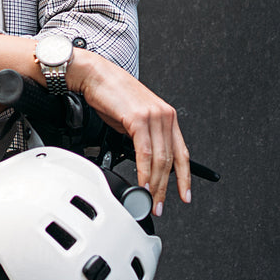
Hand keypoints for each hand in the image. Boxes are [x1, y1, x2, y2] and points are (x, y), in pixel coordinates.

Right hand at [75, 52, 189, 215]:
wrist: (94, 74)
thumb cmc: (110, 94)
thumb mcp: (133, 118)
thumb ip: (143, 138)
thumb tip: (143, 162)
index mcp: (167, 116)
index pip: (182, 153)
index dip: (185, 177)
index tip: (184, 195)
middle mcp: (165, 116)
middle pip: (171, 160)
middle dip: (165, 188)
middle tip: (158, 204)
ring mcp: (154, 116)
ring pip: (160, 159)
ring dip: (154, 184)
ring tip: (149, 199)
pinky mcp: (139, 118)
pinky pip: (144, 152)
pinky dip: (144, 171)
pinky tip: (142, 183)